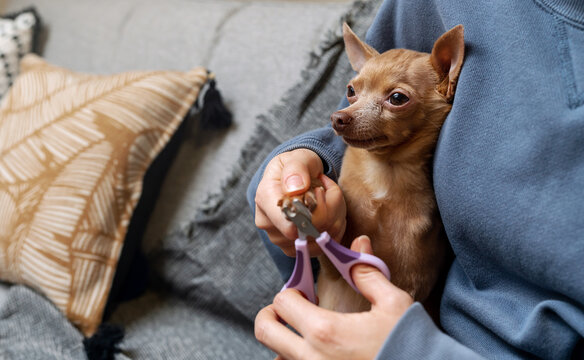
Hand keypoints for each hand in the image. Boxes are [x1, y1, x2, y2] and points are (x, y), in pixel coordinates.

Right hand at [254, 149, 345, 255]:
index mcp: (265, 199)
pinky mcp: (296, 248)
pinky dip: (334, 227)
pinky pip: (325, 245)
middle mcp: (269, 224)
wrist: (295, 179)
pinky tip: (329, 212)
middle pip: (310, 232)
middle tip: (327, 189)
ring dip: (334, 217)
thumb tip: (295, 188)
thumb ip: (297, 168)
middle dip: (330, 209)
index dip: (314, 211)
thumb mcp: (298, 158)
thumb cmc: (297, 167)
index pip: (290, 224)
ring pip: (321, 238)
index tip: (320, 189)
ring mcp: (281, 239)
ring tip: (328, 198)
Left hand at [255, 236, 413, 359]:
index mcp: (325, 331)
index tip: (305, 292)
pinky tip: (316, 352)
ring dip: (282, 340)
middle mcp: (311, 358)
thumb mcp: (392, 304)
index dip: (291, 291)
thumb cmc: (408, 342)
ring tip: (304, 332)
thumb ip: (368, 274)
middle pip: (264, 330)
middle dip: (270, 314)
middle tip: (289, 308)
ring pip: (276, 356)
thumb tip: (359, 244)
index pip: (283, 302)